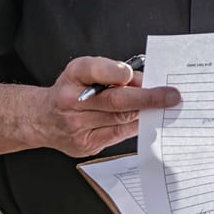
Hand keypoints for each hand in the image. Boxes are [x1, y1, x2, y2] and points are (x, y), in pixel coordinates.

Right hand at [34, 56, 180, 156]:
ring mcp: (76, 126)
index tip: (134, 74)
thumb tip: (146, 82)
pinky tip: (147, 120)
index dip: (118, 72)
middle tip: (172, 96)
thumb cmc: (71, 90)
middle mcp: (71, 101)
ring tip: (165, 107)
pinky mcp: (85, 144)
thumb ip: (113, 73)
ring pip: (121, 120)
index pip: (95, 69)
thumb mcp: (86, 71)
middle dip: (148, 98)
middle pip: (115, 100)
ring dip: (146, 113)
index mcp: (73, 75)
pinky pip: (119, 135)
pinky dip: (136, 126)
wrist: (41, 118)